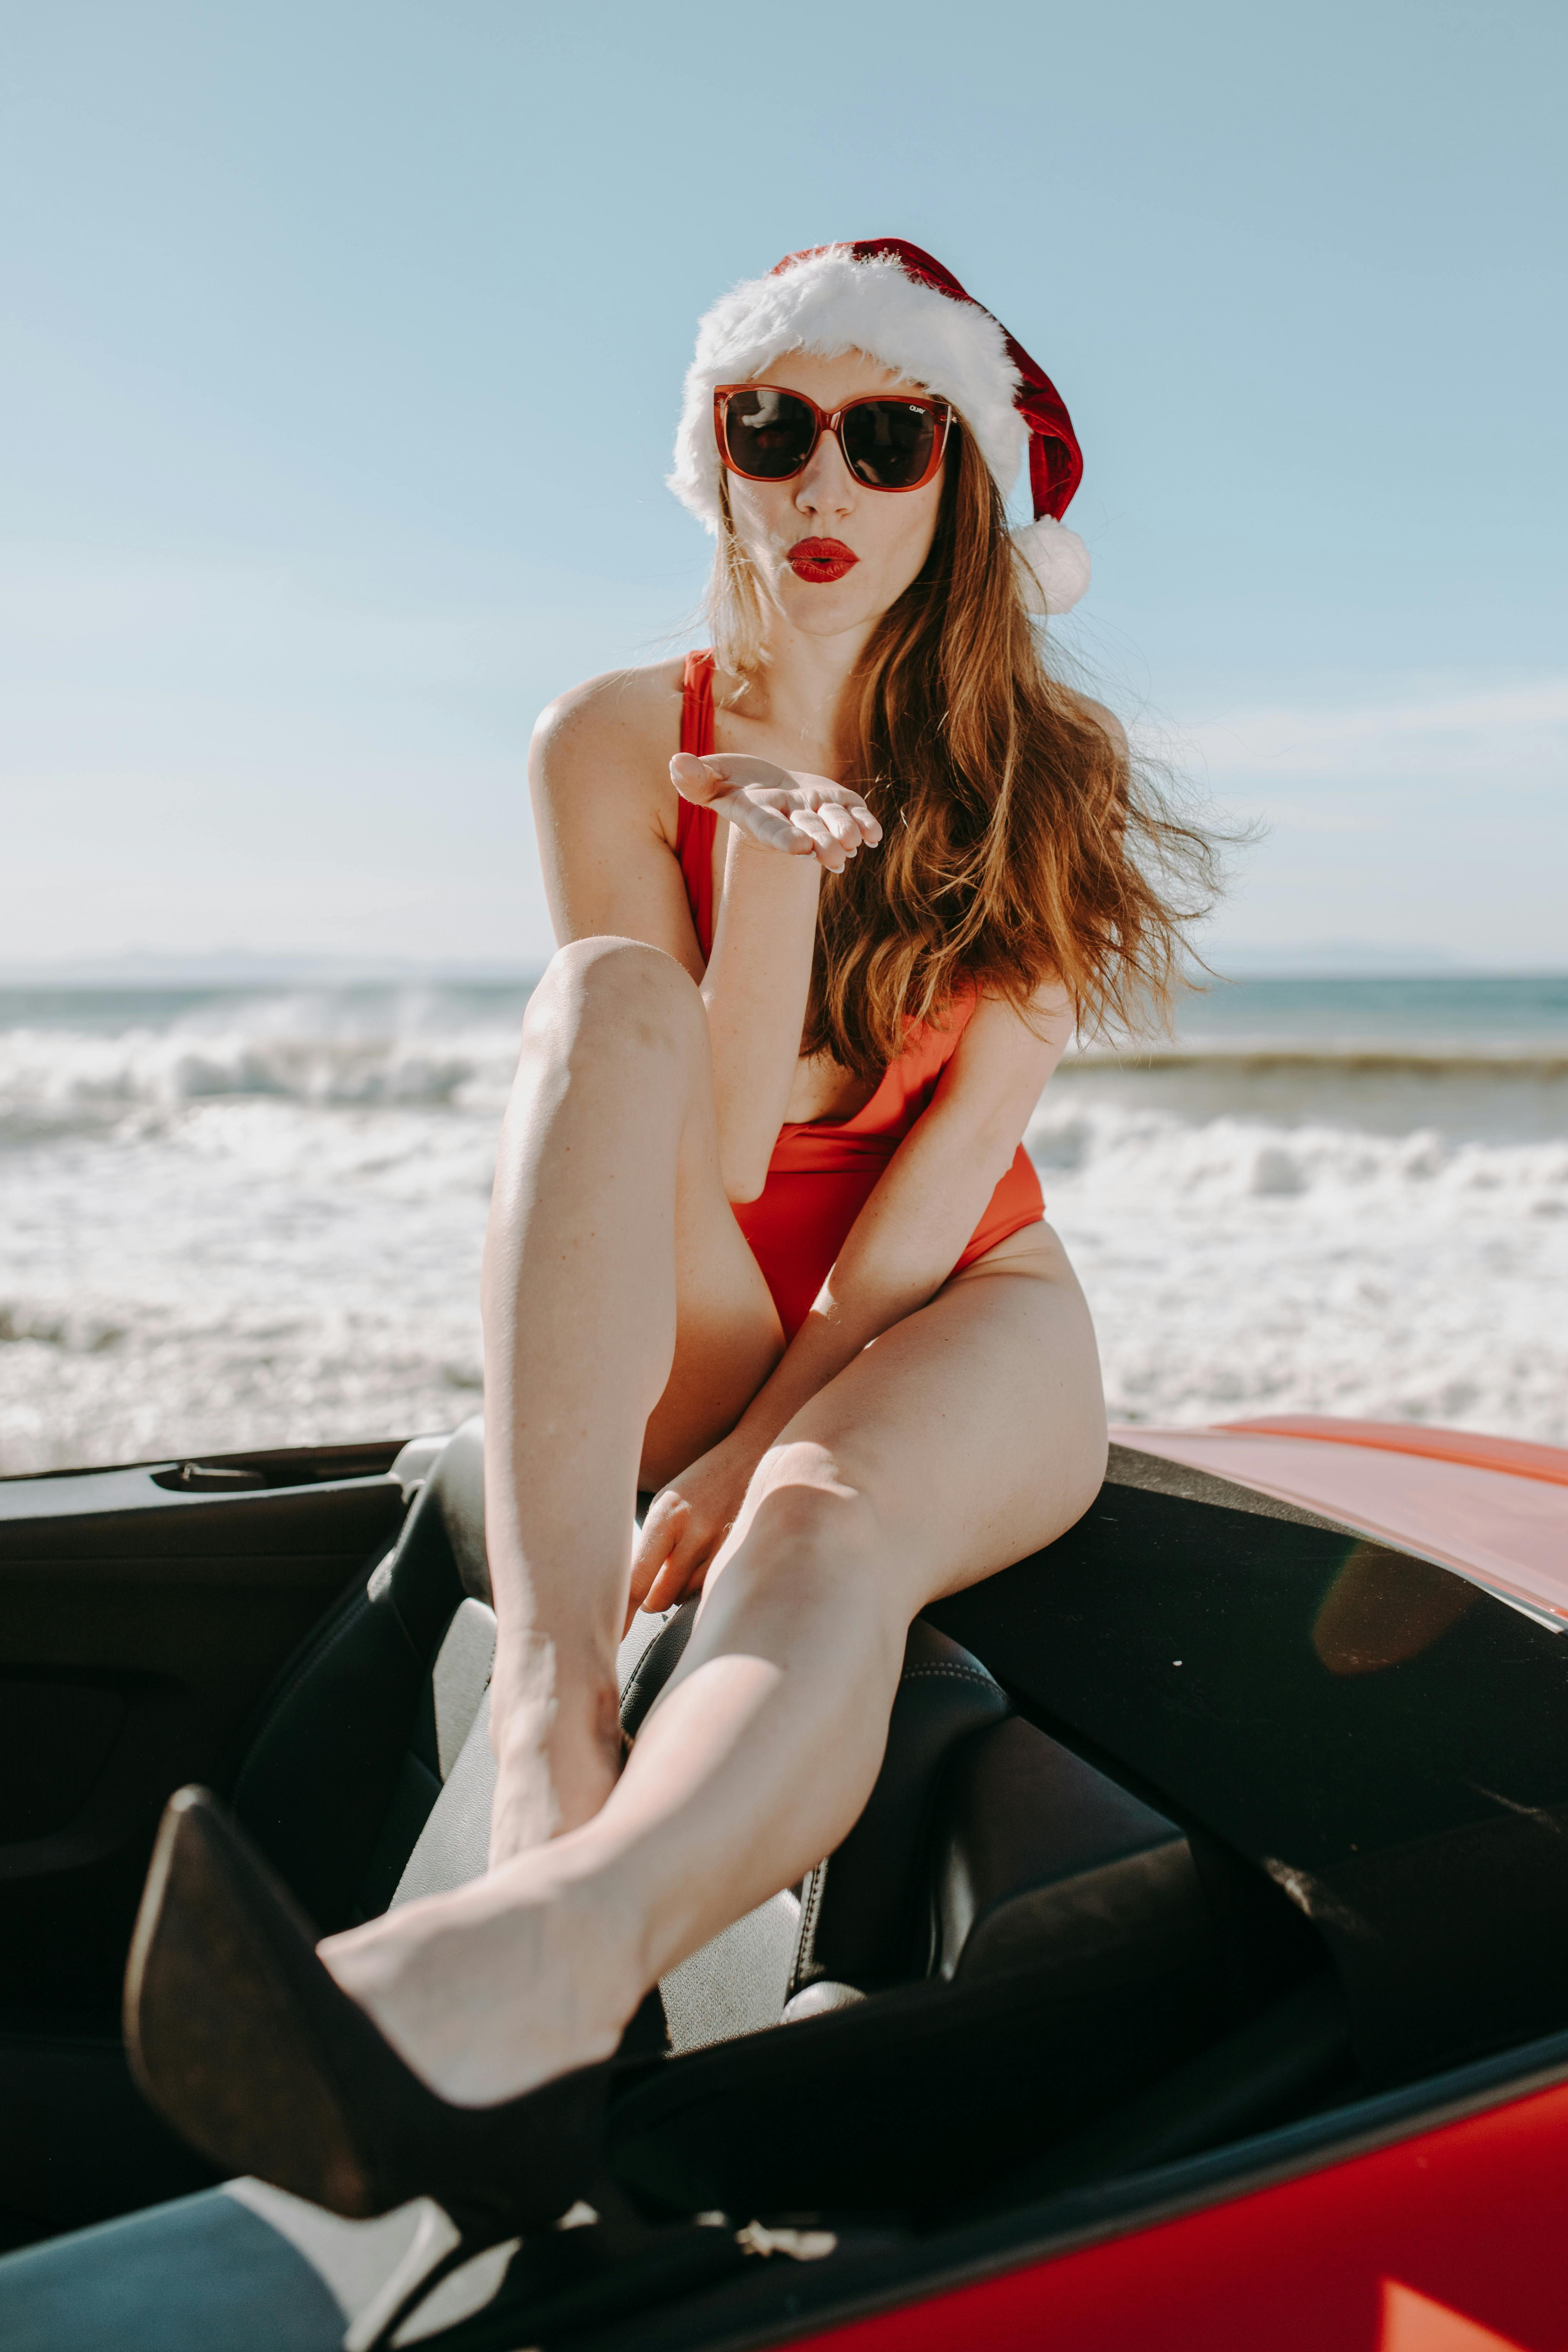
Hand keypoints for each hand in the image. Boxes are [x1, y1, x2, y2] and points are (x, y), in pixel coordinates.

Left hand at [624, 1431, 760, 1628]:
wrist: (751, 1457)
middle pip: (659, 1598)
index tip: (609, 1636)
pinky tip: (704, 1560)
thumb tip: (632, 1588)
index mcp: (666, 1517)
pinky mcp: (740, 1555)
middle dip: (650, 1599)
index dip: (621, 1614)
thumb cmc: (698, 1485)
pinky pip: (709, 1588)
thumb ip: (650, 1544)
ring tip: (683, 1559)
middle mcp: (694, 1532)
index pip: (636, 1580)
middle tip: (652, 1581)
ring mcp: (721, 1546)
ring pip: (684, 1598)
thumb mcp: (665, 1503)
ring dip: (677, 1591)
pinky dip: (700, 1584)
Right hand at [670, 751, 881, 874]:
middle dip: (822, 842)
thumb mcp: (712, 780)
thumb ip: (696, 779)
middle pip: (807, 830)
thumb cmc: (733, 784)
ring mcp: (815, 813)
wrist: (768, 790)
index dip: (783, 838)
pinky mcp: (836, 804)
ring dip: (845, 833)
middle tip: (837, 855)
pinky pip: (854, 814)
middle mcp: (789, 818)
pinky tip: (873, 834)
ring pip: (834, 824)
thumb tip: (676, 763)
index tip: (800, 847)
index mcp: (758, 814)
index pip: (769, 829)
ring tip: (856, 842)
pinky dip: (865, 823)